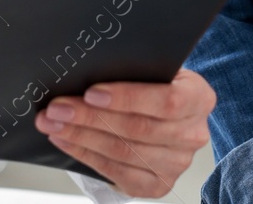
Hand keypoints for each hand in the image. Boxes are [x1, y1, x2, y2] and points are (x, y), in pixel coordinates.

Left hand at [33, 68, 214, 197]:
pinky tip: (66, 140)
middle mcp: (193, 134)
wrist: (164, 113)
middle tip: (57, 108)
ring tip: (54, 123)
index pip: (167, 100)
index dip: (127, 98)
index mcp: (199, 98)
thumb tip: (88, 67)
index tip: (91, 93)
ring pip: (123, 151)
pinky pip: (117, 173)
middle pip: (138, 128)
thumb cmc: (154, 85)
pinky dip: (86, 155)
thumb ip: (133, 69)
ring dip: (81, 136)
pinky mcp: (158, 185)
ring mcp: (177, 164)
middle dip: (90, 117)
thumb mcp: (154, 69)